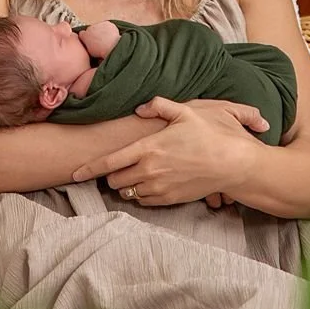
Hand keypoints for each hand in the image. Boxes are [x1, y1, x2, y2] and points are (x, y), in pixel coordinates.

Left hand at [71, 97, 261, 206]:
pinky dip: (142, 193)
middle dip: (111, 174)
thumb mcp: (187, 111)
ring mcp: (159, 188)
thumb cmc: (212, 135)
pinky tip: (151, 182)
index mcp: (148, 149)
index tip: (74, 173)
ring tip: (136, 172)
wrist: (235, 164)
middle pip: (115, 180)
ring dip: (127, 183)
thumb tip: (141, 107)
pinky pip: (145, 201)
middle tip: (118, 164)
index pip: (109, 162)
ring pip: (129, 192)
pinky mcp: (170, 200)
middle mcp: (149, 171)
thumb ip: (160, 107)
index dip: (88, 169)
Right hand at [78, 21, 119, 58]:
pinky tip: (111, 36)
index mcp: (84, 36)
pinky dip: (109, 29)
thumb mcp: (90, 53)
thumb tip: (89, 47)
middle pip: (90, 30)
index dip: (86, 38)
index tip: (90, 42)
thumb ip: (87, 47)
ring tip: (106, 40)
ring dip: (101, 31)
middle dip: (94, 34)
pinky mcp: (107, 23)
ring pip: (99, 27)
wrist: (111, 47)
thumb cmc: (101, 52)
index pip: (81, 34)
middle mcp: (89, 28)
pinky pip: (107, 25)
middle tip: (99, 41)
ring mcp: (98, 24)